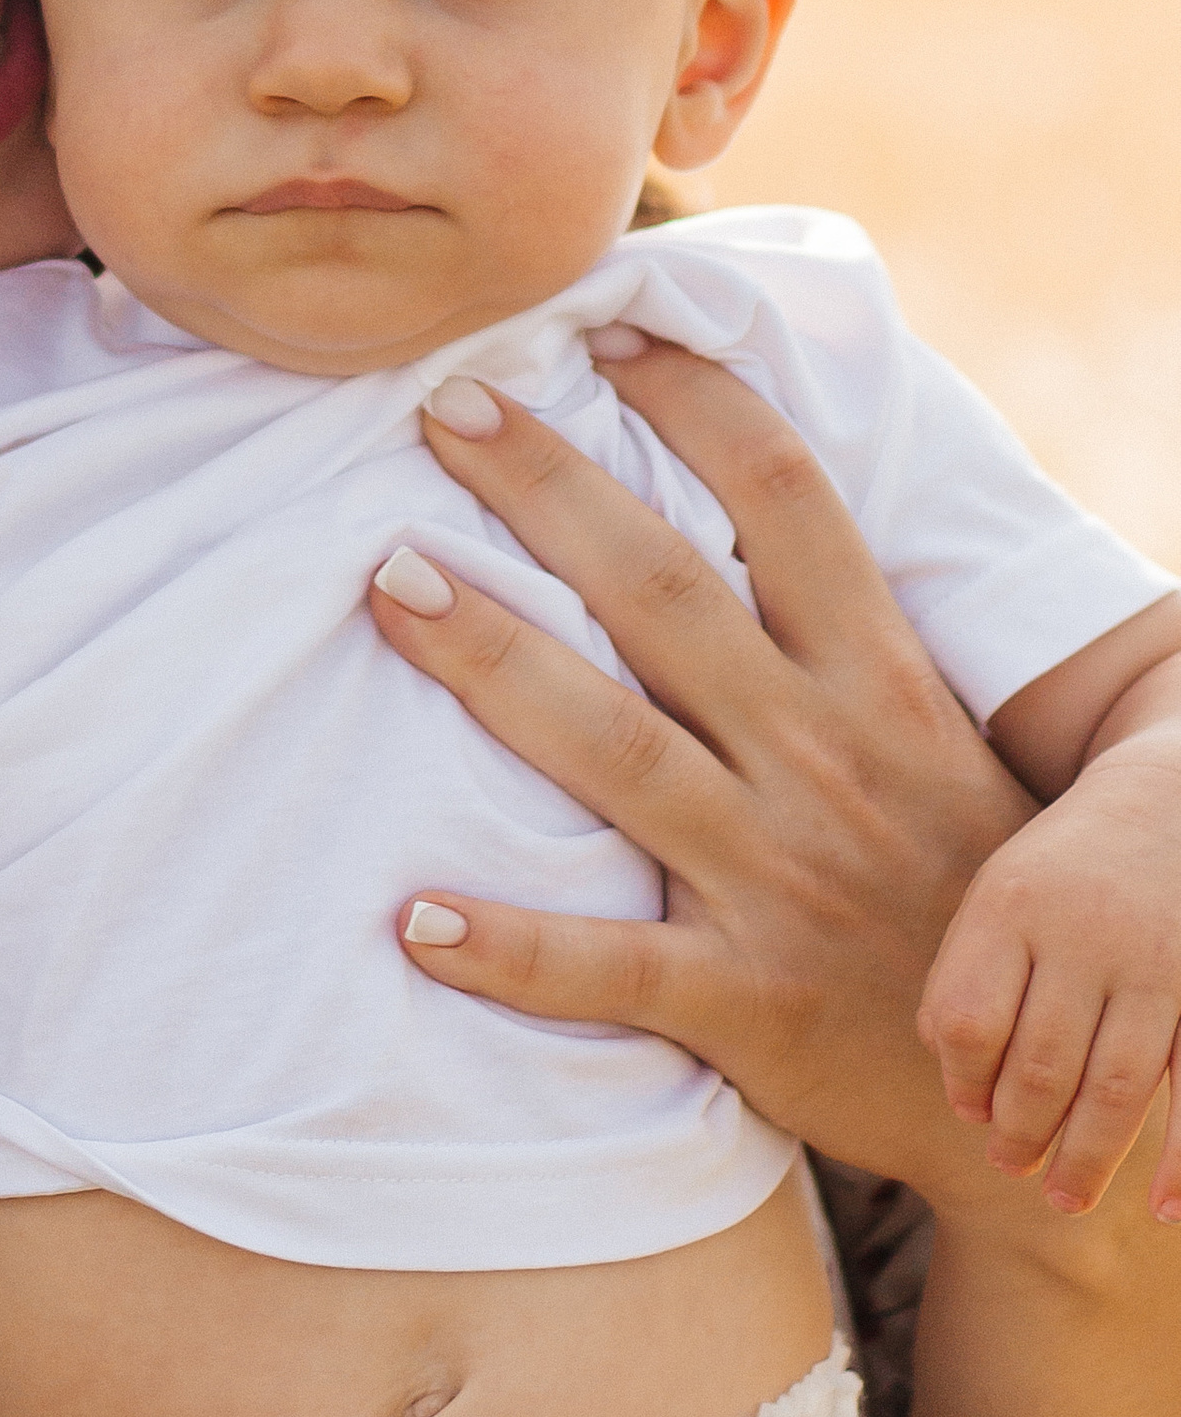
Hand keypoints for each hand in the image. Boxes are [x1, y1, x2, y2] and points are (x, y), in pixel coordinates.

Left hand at [369, 341, 1032, 1199]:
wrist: (1028, 1084)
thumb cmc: (948, 887)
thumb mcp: (924, 741)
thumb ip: (828, 643)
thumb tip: (719, 513)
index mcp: (880, 685)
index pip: (792, 506)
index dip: (702, 407)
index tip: (606, 333)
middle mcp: (829, 762)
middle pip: (670, 595)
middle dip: (551, 490)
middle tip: (442, 401)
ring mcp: (783, 882)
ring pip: (615, 751)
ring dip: (493, 663)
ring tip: (387, 583)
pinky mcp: (746, 1004)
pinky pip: (611, 971)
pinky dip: (510, 948)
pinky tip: (413, 916)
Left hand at [921, 740, 1180, 1218]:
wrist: (1171, 797)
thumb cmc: (1067, 867)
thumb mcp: (1000, 895)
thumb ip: (968, 978)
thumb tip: (961, 1091)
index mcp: (1013, 907)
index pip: (972, 1019)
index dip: (964, 1080)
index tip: (968, 1113)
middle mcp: (1086, 933)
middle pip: (1043, 1062)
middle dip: (1022, 1131)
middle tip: (1012, 1167)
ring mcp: (1156, 960)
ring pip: (1117, 1085)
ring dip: (1089, 1156)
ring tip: (1063, 1197)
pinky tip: (1166, 1209)